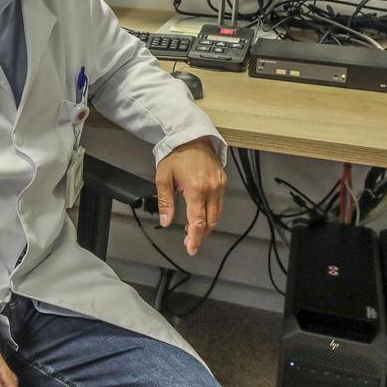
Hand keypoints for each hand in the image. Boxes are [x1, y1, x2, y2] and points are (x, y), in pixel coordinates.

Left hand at [154, 136, 227, 255]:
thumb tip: (166, 222)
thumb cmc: (175, 156)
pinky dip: (211, 214)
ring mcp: (219, 186)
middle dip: (201, 234)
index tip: (191, 249)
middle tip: (189, 242)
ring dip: (206, 225)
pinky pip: (219, 204)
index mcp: (196, 189)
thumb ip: (166, 202)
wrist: (192, 137)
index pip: (198, 221)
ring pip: (217, 214)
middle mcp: (212, 189)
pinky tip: (200, 215)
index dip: (195, 238)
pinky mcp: (223, 182)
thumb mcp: (163, 178)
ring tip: (193, 230)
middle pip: (210, 221)